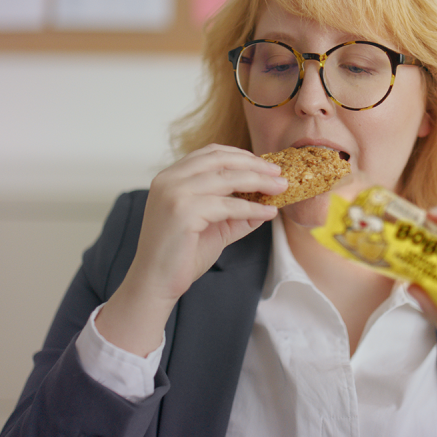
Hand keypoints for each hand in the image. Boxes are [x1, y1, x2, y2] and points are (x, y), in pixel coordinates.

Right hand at [96, 144, 286, 356]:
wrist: (155, 283)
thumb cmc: (181, 255)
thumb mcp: (214, 226)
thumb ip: (236, 212)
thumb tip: (267, 203)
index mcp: (171, 177)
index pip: (210, 153)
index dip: (241, 155)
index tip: (264, 164)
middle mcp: (170, 179)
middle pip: (221, 160)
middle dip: (254, 165)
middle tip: (279, 174)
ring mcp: (174, 193)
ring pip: (227, 178)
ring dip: (259, 181)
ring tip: (281, 188)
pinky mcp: (183, 211)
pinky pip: (228, 205)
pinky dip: (253, 208)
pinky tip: (268, 213)